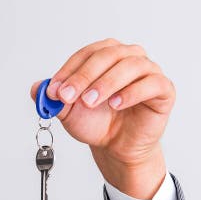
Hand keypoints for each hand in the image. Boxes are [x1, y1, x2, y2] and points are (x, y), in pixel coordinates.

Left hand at [30, 38, 175, 198]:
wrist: (115, 146)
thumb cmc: (96, 122)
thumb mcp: (68, 111)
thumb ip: (54, 98)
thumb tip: (37, 88)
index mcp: (106, 56)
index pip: (87, 53)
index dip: (69, 70)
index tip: (54, 90)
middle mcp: (129, 58)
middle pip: (108, 55)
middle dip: (84, 76)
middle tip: (68, 96)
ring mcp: (148, 72)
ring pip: (130, 65)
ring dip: (106, 83)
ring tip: (89, 102)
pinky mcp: (163, 90)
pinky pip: (152, 83)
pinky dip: (132, 92)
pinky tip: (116, 104)